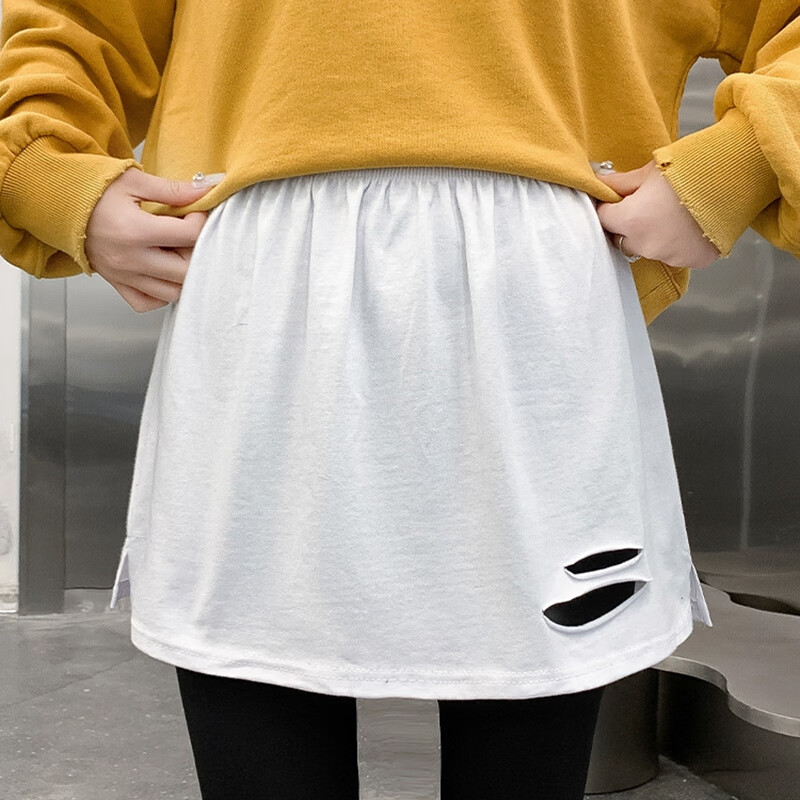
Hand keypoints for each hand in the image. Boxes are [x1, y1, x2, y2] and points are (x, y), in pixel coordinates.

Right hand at [85, 169, 214, 311]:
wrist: (59, 205)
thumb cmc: (92, 191)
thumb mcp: (133, 182)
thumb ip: (172, 190)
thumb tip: (204, 190)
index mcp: (135, 231)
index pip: (189, 235)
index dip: (200, 221)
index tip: (194, 212)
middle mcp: (131, 259)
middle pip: (186, 270)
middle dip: (196, 251)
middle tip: (187, 235)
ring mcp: (125, 276)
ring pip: (173, 293)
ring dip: (184, 275)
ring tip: (176, 253)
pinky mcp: (118, 284)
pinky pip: (148, 303)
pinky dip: (161, 294)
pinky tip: (163, 273)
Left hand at [595, 161, 720, 268]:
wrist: (735, 177)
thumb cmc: (691, 169)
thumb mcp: (650, 171)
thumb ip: (620, 183)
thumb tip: (598, 183)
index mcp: (631, 221)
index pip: (603, 220)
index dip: (608, 209)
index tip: (615, 201)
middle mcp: (647, 244)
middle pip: (623, 240)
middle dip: (627, 226)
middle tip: (645, 207)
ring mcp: (669, 256)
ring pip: (648, 249)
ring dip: (653, 237)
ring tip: (672, 215)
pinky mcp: (691, 261)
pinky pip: (675, 255)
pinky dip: (678, 244)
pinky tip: (688, 225)